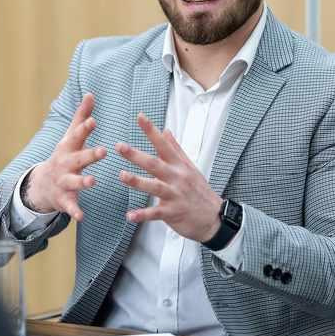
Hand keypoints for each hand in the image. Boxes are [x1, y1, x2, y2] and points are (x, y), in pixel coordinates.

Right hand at [25, 93, 106, 220]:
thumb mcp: (70, 137)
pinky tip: (82, 216)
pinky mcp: (64, 199)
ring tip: (93, 182)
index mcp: (69, 148)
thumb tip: (91, 94)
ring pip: (74, 182)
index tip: (93, 120)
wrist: (42, 185)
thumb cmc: (64, 156)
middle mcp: (65, 164)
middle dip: (90, 155)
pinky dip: (75, 211)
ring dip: (83, 182)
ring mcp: (63, 182)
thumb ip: (81, 116)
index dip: (85, 128)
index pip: (77, 136)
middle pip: (78, 159)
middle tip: (104, 150)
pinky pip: (70, 206)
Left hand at [115, 113, 221, 242]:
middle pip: (155, 164)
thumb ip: (175, 149)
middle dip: (136, 155)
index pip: (163, 145)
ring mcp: (175, 195)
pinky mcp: (173, 213)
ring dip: (137, 181)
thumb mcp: (190, 167)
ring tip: (122, 175)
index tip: (140, 117)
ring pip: (154, 187)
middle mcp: (177, 178)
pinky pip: (155, 213)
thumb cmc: (199, 191)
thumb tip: (165, 130)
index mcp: (179, 166)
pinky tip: (129, 215)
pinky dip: (142, 214)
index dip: (151, 131)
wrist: (214, 218)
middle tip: (120, 146)